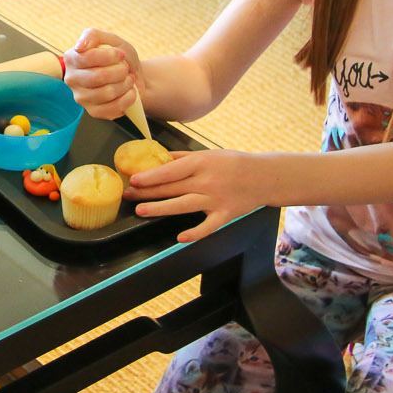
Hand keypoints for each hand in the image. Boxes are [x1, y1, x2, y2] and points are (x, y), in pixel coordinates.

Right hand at [63, 28, 140, 119]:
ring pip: (107, 93)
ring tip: (128, 79)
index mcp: (71, 58)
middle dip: (119, 71)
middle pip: (97, 77)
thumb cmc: (119, 57)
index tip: (121, 54)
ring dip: (125, 84)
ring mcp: (81, 98)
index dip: (109, 56)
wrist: (133, 76)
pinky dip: (128, 97)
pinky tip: (129, 91)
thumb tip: (79, 46)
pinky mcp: (93, 112)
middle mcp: (72, 79)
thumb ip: (92, 36)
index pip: (87, 58)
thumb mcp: (110, 39)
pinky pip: (114, 107)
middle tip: (125, 68)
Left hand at [127, 149, 263, 241]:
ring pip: (183, 205)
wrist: (264, 176)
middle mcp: (206, 181)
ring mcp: (216, 199)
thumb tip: (158, 157)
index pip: (170, 170)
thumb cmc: (233, 163)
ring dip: (161, 208)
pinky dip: (195, 233)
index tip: (133, 180)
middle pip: (172, 188)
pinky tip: (180, 238)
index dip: (150, 176)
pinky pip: (208, 226)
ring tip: (141, 211)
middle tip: (128, 196)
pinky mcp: (225, 215)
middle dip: (147, 192)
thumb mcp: (208, 154)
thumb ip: (183, 157)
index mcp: (201, 163)